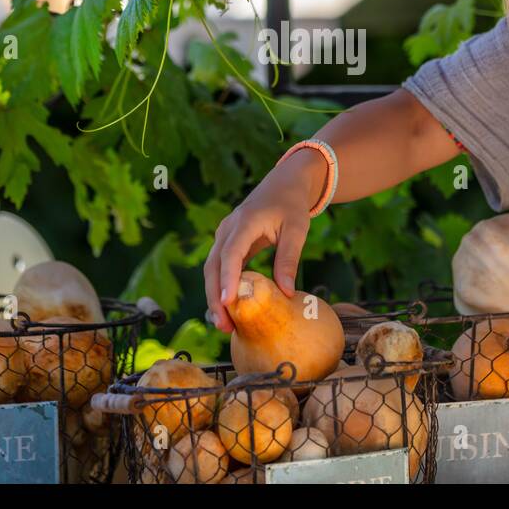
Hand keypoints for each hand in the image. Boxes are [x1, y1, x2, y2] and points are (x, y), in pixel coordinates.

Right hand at [203, 154, 321, 332]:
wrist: (284, 183)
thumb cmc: (291, 204)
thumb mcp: (297, 229)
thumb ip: (288, 258)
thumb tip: (286, 292)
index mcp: (245, 222)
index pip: (231, 253)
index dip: (228, 279)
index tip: (227, 303)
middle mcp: (228, 229)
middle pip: (213, 266)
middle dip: (215, 297)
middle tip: (224, 325)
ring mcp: (224, 235)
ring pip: (212, 269)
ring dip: (215, 296)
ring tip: (225, 325)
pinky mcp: (227, 243)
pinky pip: (219, 268)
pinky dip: (220, 288)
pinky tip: (228, 309)